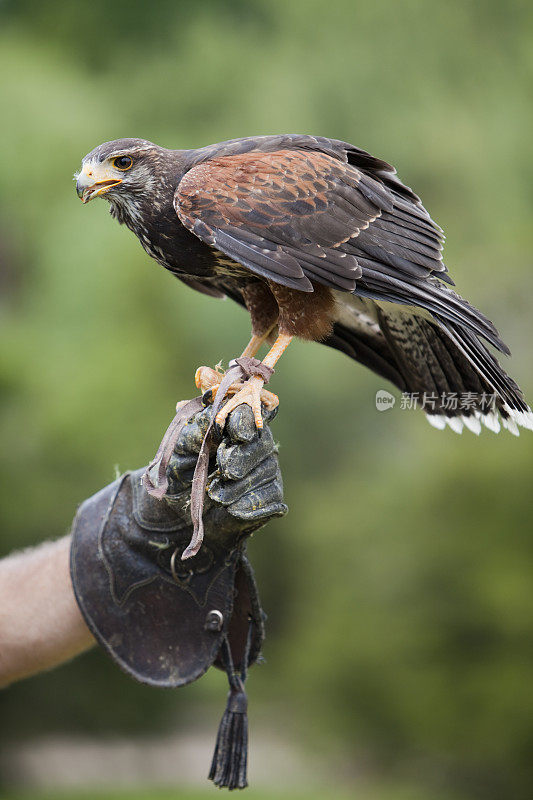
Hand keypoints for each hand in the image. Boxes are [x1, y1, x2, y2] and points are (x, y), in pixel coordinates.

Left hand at [165, 403, 286, 539]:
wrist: (180, 510)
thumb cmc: (181, 471)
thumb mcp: (179, 449)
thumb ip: (196, 430)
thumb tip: (214, 415)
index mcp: (233, 424)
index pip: (247, 413)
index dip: (244, 422)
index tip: (236, 435)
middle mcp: (255, 442)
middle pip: (262, 442)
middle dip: (241, 458)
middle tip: (223, 472)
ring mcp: (267, 468)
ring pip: (268, 470)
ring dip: (238, 486)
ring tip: (215, 495)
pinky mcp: (271, 495)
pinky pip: (272, 496)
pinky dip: (249, 504)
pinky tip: (232, 509)